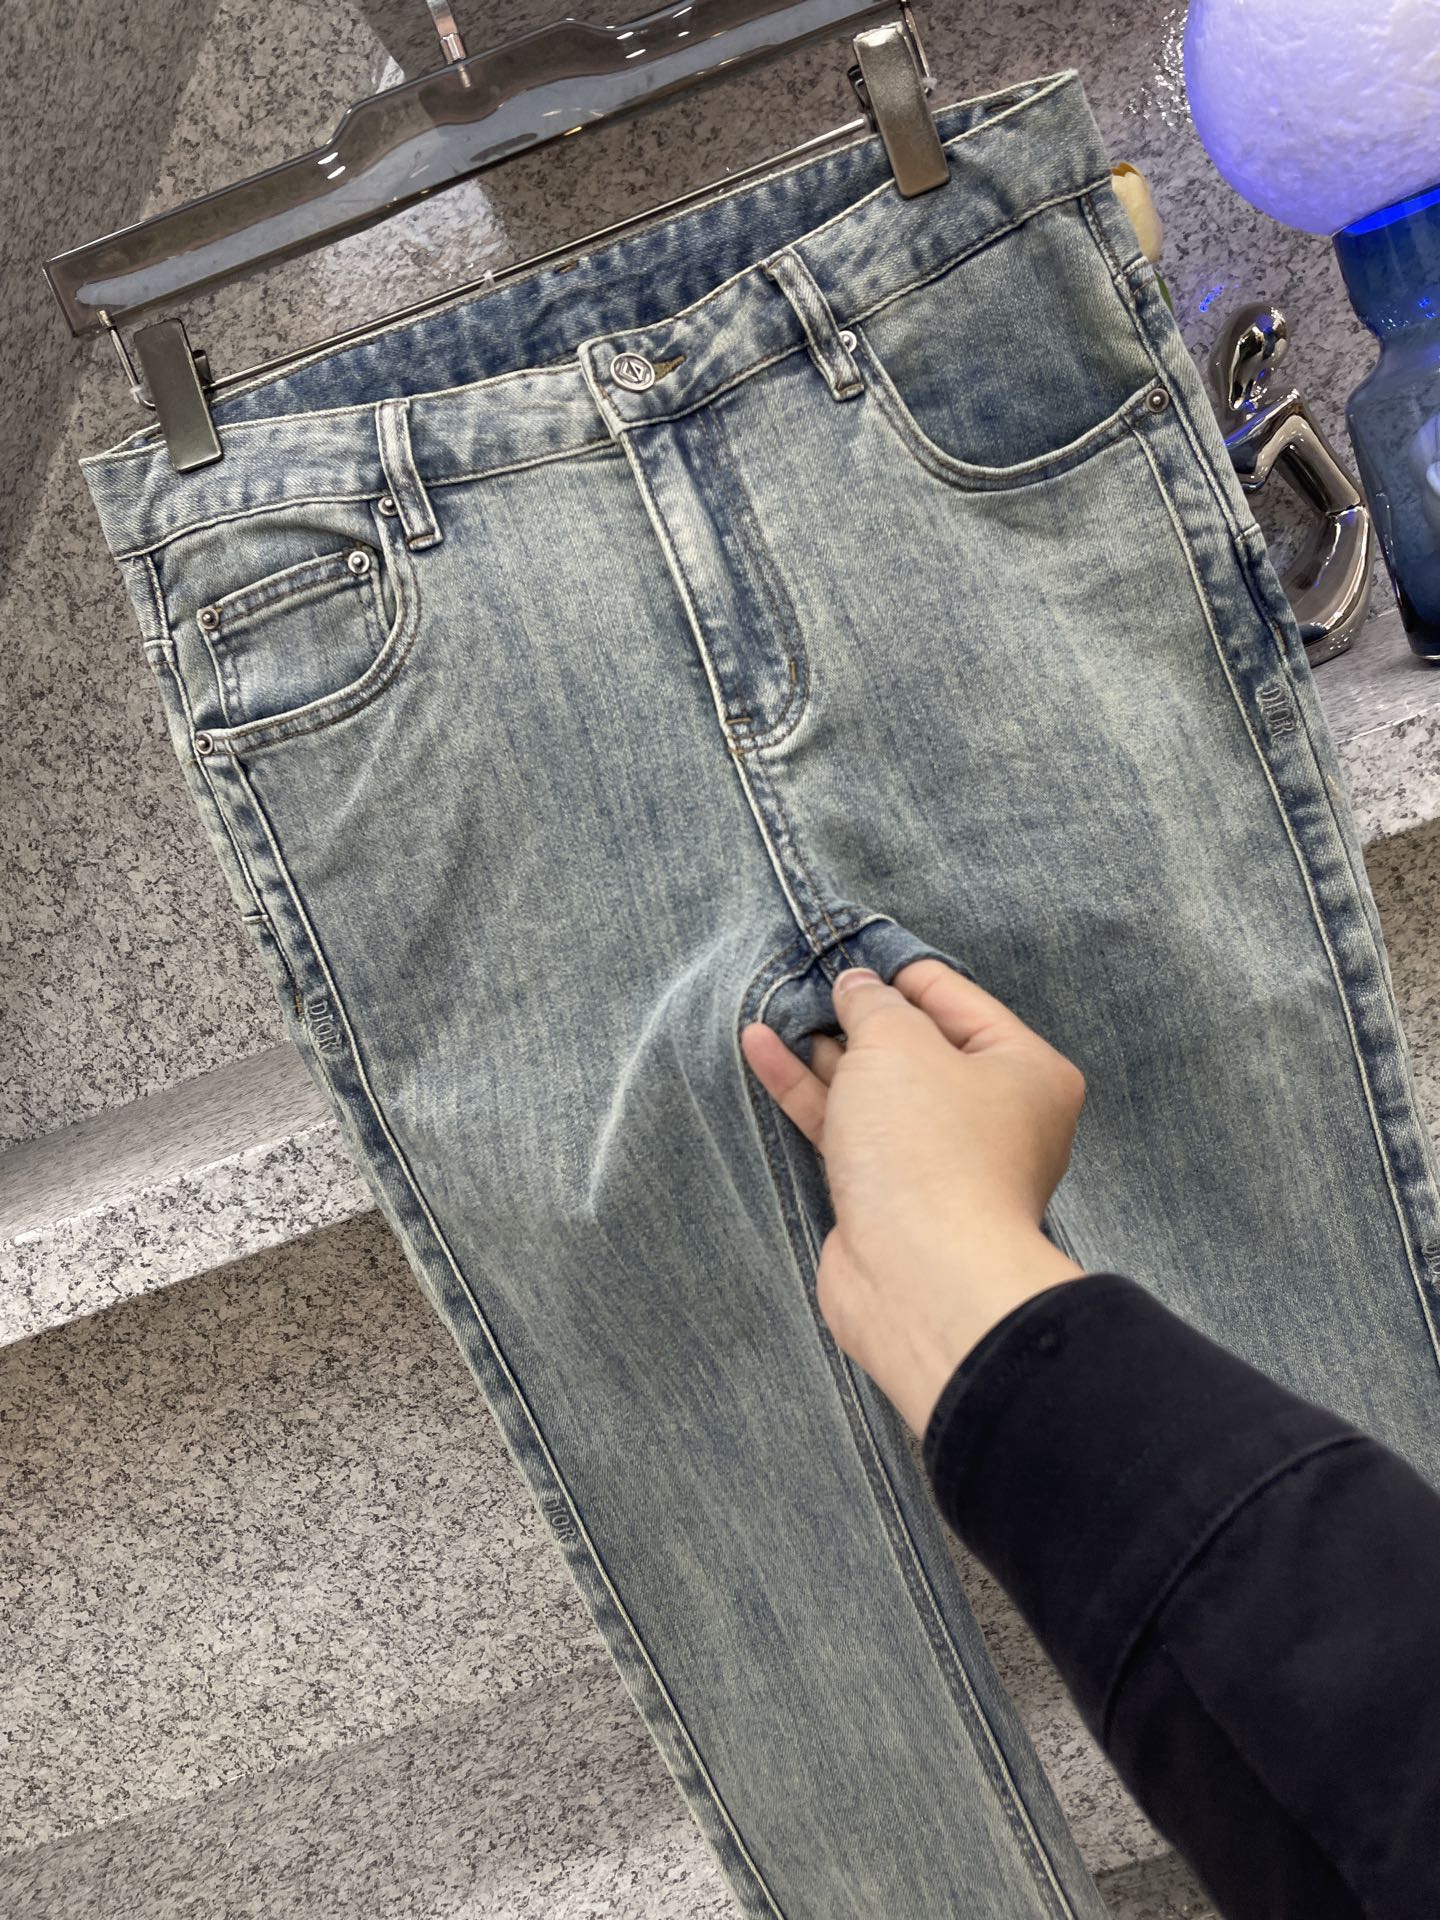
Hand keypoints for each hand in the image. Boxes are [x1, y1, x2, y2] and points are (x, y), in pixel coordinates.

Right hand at [740, 960, 1088, 1438]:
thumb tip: (858, 987)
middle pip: (916, 1046)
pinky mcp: (891, 1195)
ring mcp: (940, 1158)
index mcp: (1025, 1070)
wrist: (920, 1277)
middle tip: (804, 981)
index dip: (897, 970)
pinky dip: (809, 1093)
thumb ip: (873, 1005)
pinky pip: (848, 1129)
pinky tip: (762, 1051)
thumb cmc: (929, 1149)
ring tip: (771, 1011)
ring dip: (823, 1052)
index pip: (956, 998)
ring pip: (875, 1091)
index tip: (846, 948)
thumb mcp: (897, 1045)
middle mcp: (993, 1115)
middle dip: (857, 1015)